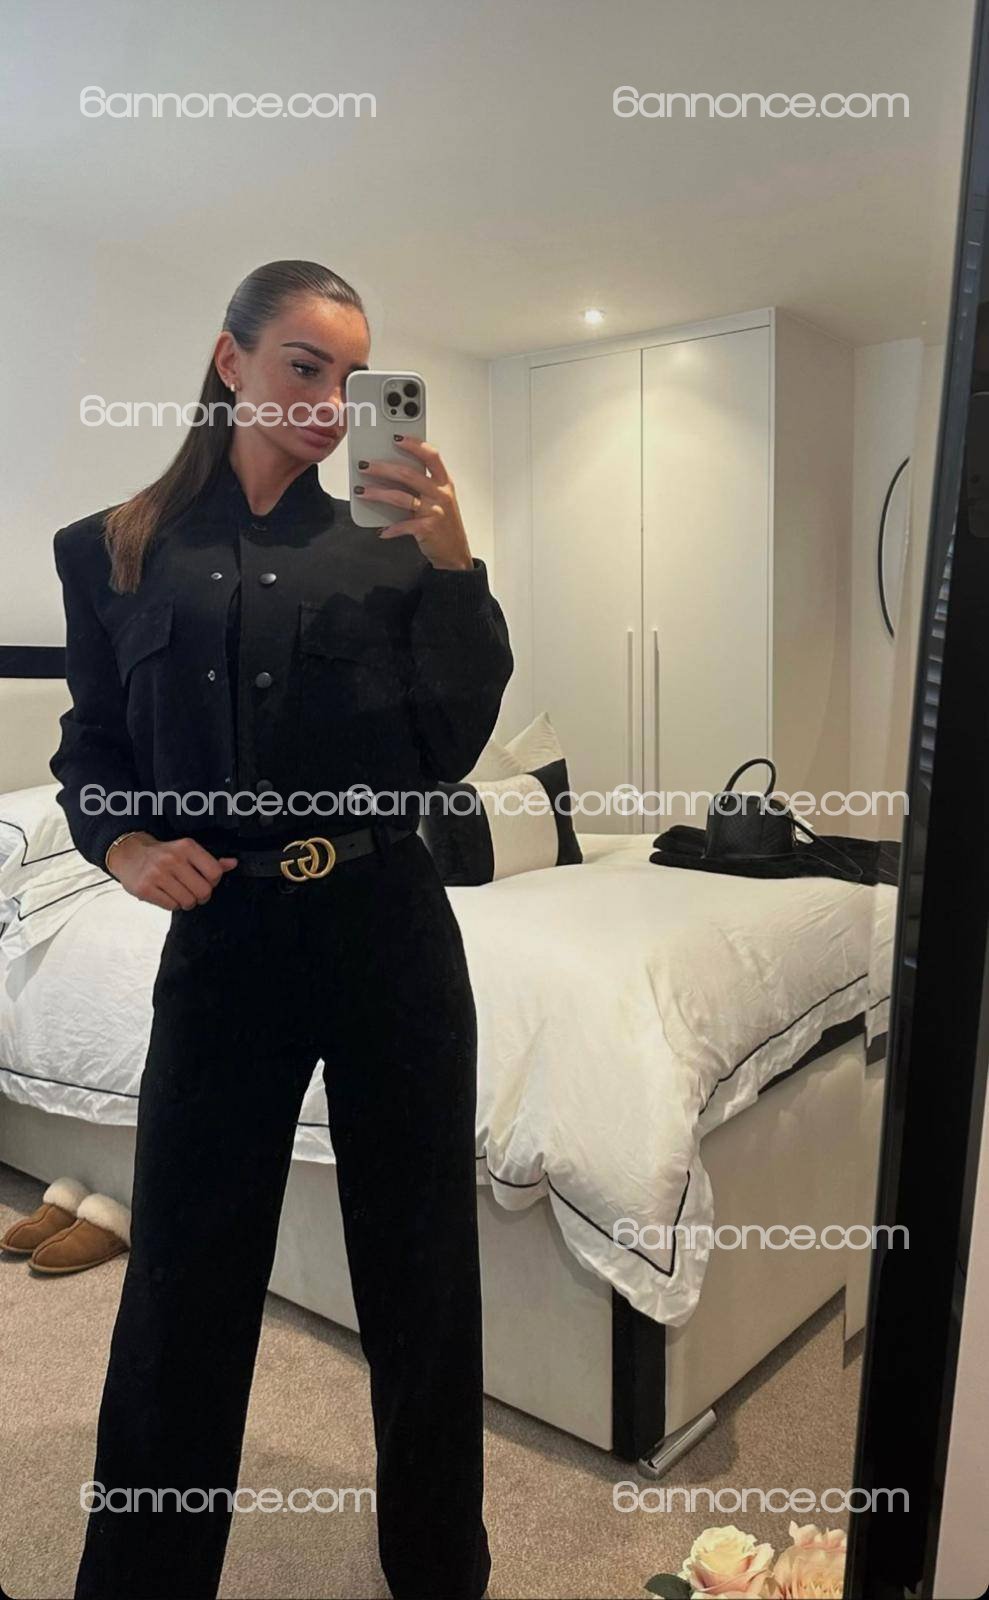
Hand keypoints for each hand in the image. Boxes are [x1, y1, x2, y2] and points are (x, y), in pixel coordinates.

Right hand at [107, 833, 237, 909]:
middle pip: (203, 891)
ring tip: (178, 892)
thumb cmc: (163, 854)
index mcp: (186, 847)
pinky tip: (166, 894)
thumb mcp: (187, 851)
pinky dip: (172, 904)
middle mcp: (172, 859)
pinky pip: (171, 906)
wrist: (130, 854)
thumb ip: (210, 860)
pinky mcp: (145, 888)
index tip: (205, 881)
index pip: (215, 873)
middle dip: (201, 896)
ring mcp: (157, 874)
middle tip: (193, 891)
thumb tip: (233, 864)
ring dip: (186, 902)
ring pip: (188, 901)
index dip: (213, 882)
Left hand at [355, 435, 473, 569]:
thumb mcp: (439, 499)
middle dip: (383, 468)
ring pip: (400, 497)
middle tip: (365, 465)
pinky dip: (390, 528)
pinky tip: (381, 530)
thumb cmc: (444, 524)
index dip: (414, 445)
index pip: (431, 456)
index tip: (396, 438)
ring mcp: (434, 511)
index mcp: (444, 482)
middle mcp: (440, 494)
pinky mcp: (427, 529)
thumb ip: (422, 485)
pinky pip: (403, 525)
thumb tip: (390, 472)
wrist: (455, 553)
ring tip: (362, 491)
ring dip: (378, 493)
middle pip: (408, 474)